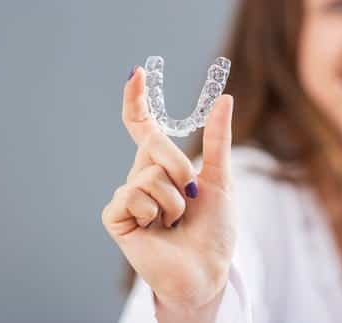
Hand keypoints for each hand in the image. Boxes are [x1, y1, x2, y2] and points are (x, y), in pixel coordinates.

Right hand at [101, 66, 235, 315]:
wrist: (207, 270)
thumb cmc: (214, 230)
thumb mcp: (221, 178)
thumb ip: (218, 139)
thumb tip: (225, 99)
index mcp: (163, 165)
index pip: (143, 126)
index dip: (137, 100)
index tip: (136, 72)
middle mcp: (141, 175)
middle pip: (153, 143)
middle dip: (181, 166)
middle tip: (192, 193)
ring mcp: (128, 195)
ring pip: (148, 174)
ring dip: (174, 200)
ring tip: (175, 221)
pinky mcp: (116, 216)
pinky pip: (133, 195)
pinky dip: (154, 212)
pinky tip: (156, 230)